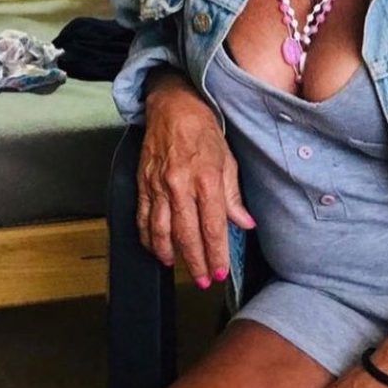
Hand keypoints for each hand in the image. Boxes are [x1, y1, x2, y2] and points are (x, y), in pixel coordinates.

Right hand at [137, 68, 254, 285]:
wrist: (173, 106)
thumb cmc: (204, 130)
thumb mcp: (228, 159)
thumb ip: (234, 196)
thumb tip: (245, 224)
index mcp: (206, 179)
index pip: (213, 226)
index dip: (216, 254)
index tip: (220, 272)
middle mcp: (180, 185)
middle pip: (187, 235)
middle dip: (196, 262)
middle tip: (204, 280)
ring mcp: (157, 186)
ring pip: (161, 231)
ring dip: (170, 254)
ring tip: (180, 268)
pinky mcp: (142, 184)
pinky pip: (142, 218)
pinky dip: (147, 239)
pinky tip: (156, 250)